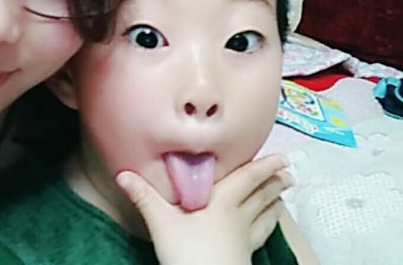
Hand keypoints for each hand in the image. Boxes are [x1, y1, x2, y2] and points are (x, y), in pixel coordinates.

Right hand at [116, 153, 291, 264]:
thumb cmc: (188, 253)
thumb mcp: (162, 222)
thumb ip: (144, 197)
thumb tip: (122, 173)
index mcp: (222, 202)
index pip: (247, 179)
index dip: (264, 167)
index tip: (281, 157)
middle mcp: (238, 218)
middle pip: (260, 196)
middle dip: (274, 183)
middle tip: (288, 172)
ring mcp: (244, 240)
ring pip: (264, 216)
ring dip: (274, 203)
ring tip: (283, 196)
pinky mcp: (244, 258)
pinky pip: (260, 236)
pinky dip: (268, 226)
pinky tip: (268, 226)